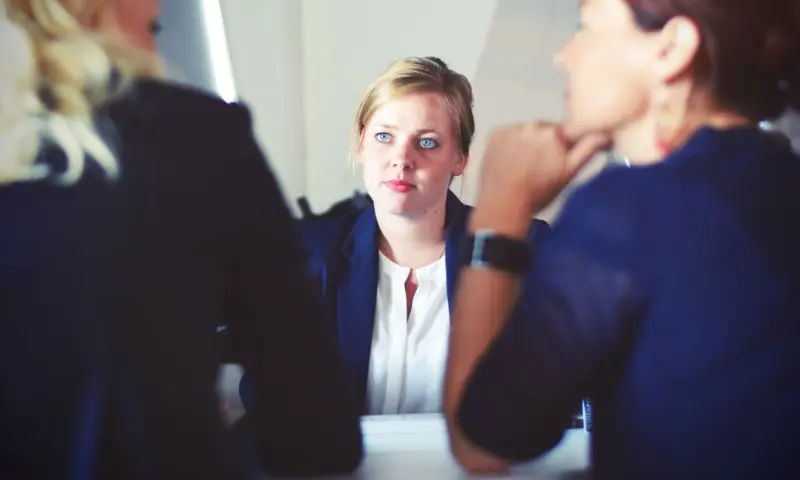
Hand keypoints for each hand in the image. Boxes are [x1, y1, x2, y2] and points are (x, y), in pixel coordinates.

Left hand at [477, 122, 609, 213]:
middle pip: (546, 131)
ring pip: (527, 132)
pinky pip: (509, 134)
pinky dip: (511, 143)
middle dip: (547, 144)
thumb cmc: (539, 192)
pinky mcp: (495, 133)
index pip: (569, 131)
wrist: (503, 203)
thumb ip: (588, 149)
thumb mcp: (569, 173)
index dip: (568, 145)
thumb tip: (606, 134)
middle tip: (541, 167)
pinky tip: (510, 161)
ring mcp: (512, 128)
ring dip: (528, 143)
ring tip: (523, 166)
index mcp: (555, 133)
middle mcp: (533, 124)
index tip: (562, 157)